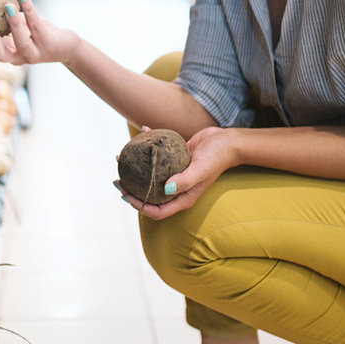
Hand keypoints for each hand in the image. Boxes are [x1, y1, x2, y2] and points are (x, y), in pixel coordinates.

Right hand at [0, 0, 79, 65]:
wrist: (65, 46)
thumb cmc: (35, 32)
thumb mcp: (16, 25)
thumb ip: (0, 17)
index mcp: (4, 51)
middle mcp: (16, 57)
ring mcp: (33, 54)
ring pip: (21, 43)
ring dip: (14, 25)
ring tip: (8, 6)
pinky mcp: (48, 45)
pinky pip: (37, 25)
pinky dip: (29, 10)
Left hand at [114, 126, 238, 219]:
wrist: (226, 141)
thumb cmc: (216, 157)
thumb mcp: (201, 169)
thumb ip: (185, 181)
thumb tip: (165, 188)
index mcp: (182, 198)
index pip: (156, 211)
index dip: (138, 206)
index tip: (125, 194)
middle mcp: (176, 189)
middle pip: (149, 196)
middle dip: (131, 191)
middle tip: (118, 179)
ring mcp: (174, 176)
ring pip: (150, 177)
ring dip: (135, 170)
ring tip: (121, 158)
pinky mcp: (173, 161)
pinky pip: (157, 158)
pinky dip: (148, 146)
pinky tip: (142, 132)